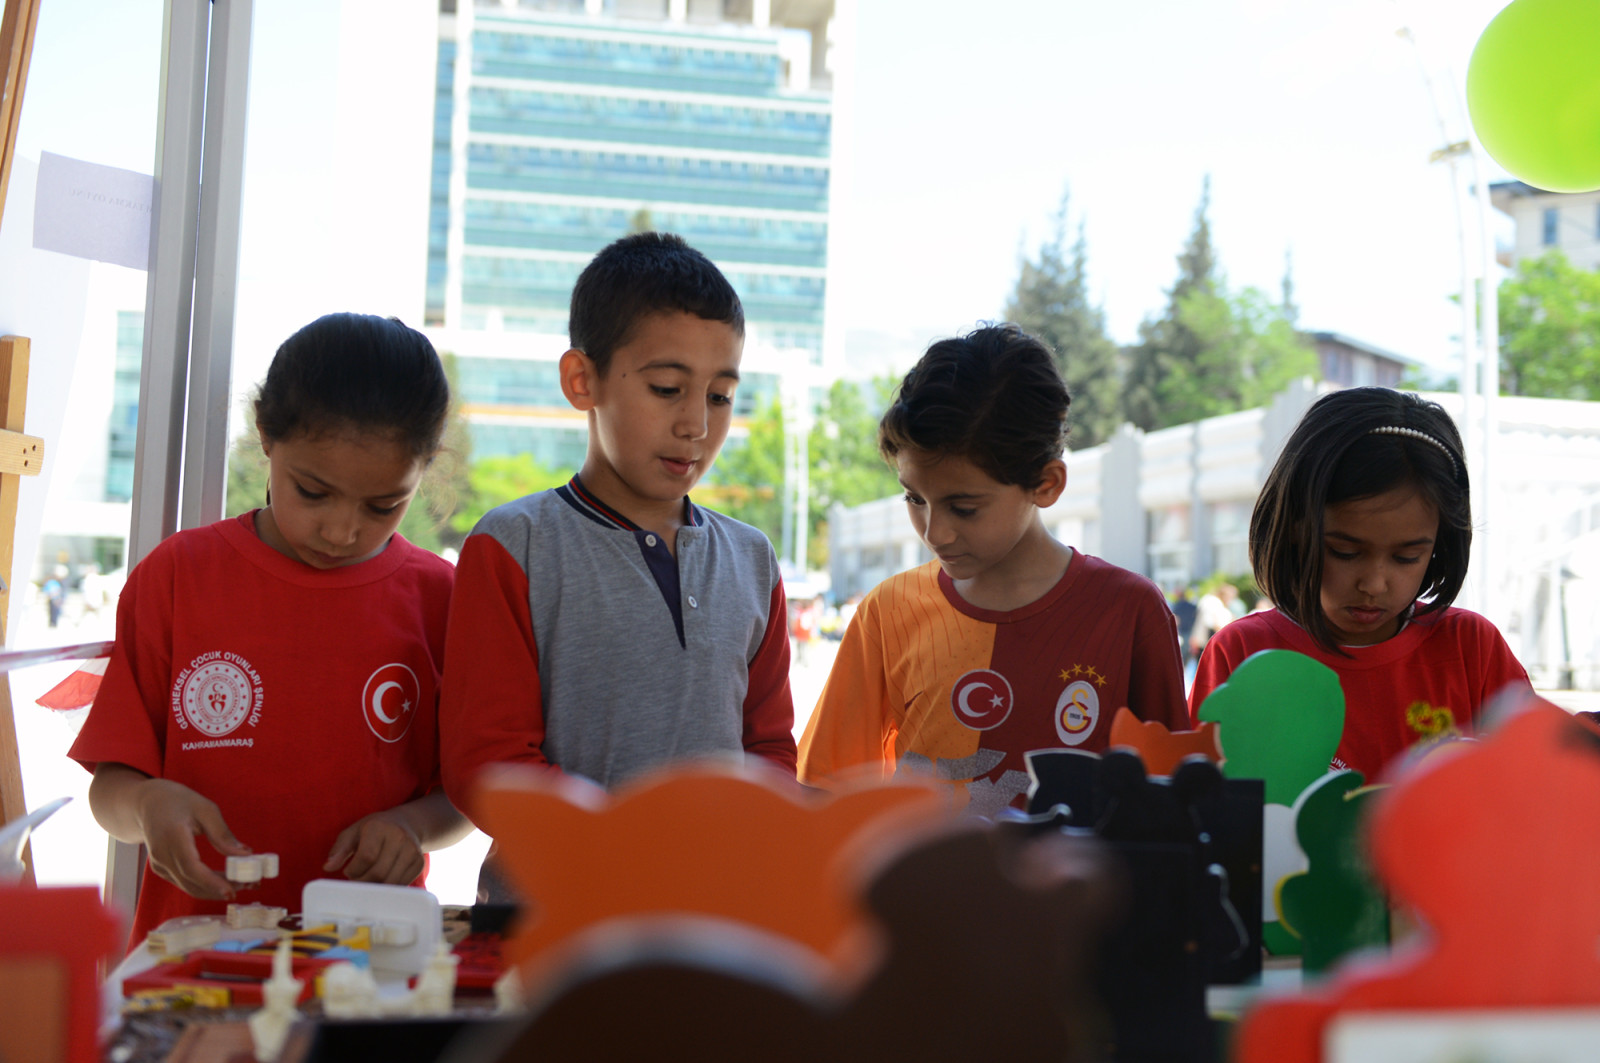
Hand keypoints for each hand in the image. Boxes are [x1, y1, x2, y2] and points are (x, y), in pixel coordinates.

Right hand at [133, 778, 250, 900]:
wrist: (148, 803)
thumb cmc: (179, 801)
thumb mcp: (205, 809)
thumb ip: (223, 834)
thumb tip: (245, 854)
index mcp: (172, 836)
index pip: (190, 866)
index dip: (211, 882)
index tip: (231, 891)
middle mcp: (161, 854)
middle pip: (191, 881)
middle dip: (221, 888)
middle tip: (250, 885)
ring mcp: (159, 864)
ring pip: (188, 886)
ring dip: (215, 890)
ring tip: (244, 884)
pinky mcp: (161, 869)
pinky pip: (185, 882)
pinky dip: (205, 885)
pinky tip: (225, 881)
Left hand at [324, 810, 423, 884]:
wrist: (407, 824)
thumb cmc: (375, 829)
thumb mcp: (354, 832)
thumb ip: (340, 849)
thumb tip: (328, 867)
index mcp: (380, 827)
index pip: (366, 857)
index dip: (354, 870)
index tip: (348, 871)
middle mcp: (400, 837)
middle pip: (378, 873)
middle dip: (363, 881)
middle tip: (357, 878)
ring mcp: (412, 851)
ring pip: (389, 882)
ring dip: (374, 887)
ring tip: (368, 878)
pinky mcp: (419, 863)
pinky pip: (400, 884)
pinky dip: (387, 887)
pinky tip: (381, 879)